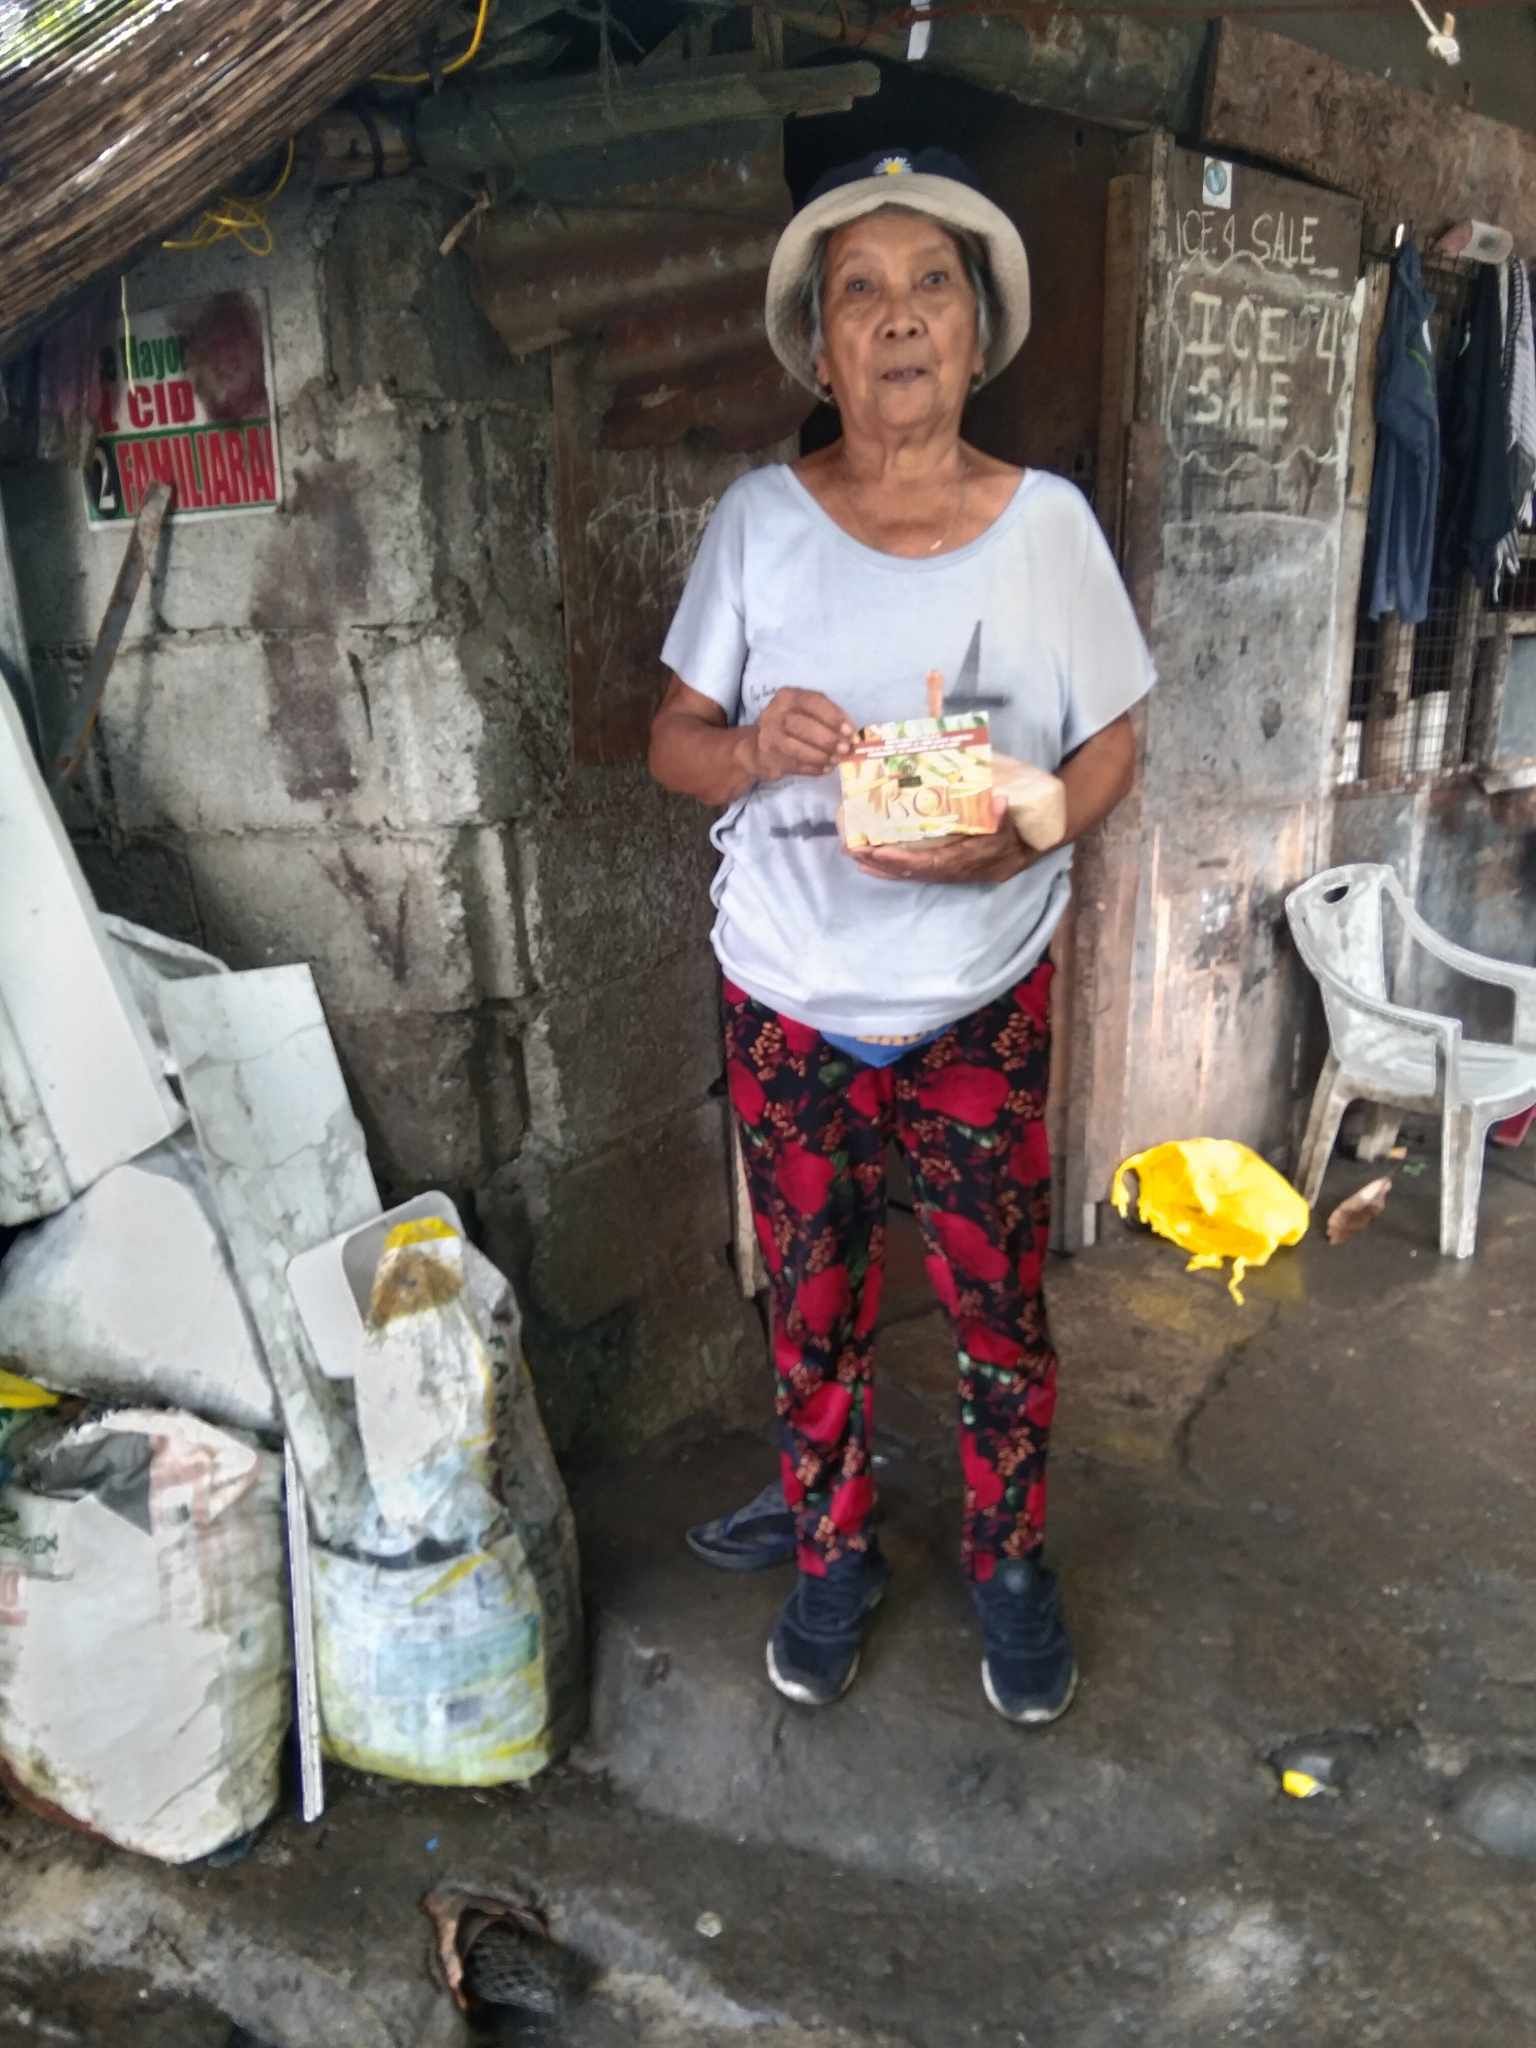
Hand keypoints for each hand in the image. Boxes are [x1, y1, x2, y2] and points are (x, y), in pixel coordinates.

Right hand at [747, 688, 855, 782]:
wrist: (759, 745)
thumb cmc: (792, 725)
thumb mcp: (807, 711)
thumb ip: (828, 717)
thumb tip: (851, 734)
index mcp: (788, 696)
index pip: (813, 702)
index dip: (833, 717)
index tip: (849, 731)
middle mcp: (775, 713)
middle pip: (802, 725)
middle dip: (827, 739)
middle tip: (845, 749)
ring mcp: (769, 737)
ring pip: (795, 748)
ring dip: (820, 756)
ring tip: (836, 760)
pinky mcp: (769, 758)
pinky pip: (793, 765)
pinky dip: (813, 768)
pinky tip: (825, 769)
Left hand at [847, 792, 1036, 884]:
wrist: (1038, 843)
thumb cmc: (1023, 825)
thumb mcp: (1016, 819)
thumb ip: (1003, 813)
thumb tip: (1000, 800)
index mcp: (971, 859)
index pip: (930, 864)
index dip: (902, 861)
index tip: (875, 853)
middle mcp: (960, 869)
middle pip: (915, 871)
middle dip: (882, 863)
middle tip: (852, 850)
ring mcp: (957, 871)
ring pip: (915, 872)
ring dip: (885, 866)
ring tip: (856, 855)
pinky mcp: (954, 867)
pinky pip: (922, 869)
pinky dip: (899, 866)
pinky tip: (877, 863)